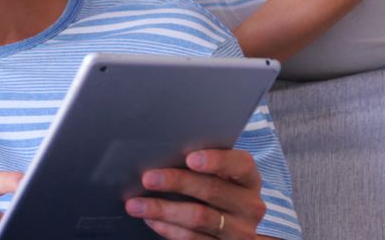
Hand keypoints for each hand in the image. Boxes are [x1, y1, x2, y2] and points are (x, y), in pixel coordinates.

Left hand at [124, 149, 266, 238]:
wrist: (233, 227)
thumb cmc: (217, 188)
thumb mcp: (218, 176)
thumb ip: (199, 164)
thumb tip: (159, 153)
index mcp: (248, 179)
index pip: (240, 165)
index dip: (216, 160)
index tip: (189, 158)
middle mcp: (249, 205)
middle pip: (212, 190)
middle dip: (176, 182)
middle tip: (147, 178)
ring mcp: (239, 230)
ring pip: (199, 217)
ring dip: (163, 210)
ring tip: (135, 204)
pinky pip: (193, 238)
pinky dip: (168, 228)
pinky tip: (151, 220)